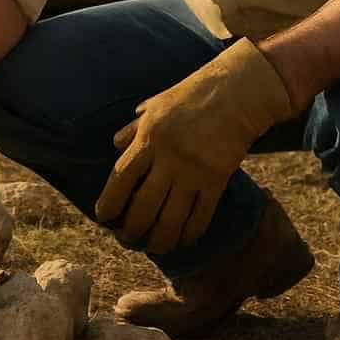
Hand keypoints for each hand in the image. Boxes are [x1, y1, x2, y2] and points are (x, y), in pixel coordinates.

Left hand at [94, 39, 294, 254]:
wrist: (236, 93)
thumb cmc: (192, 96)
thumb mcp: (156, 105)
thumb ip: (134, 128)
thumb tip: (114, 145)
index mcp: (149, 138)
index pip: (121, 179)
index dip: (109, 204)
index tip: (103, 217)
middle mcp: (169, 159)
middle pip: (143, 208)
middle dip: (131, 230)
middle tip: (127, 238)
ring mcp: (194, 172)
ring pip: (171, 220)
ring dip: (158, 241)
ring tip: (152, 246)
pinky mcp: (217, 180)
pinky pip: (200, 217)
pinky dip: (189, 235)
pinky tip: (182, 240)